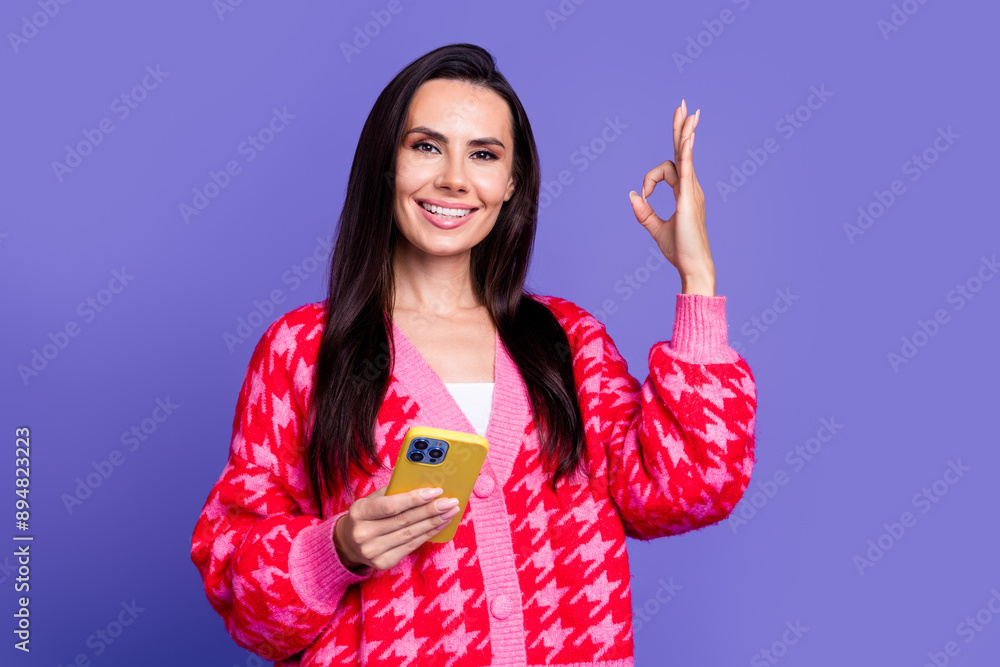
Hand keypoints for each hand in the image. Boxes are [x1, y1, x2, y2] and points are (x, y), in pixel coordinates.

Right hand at [333, 485, 460, 571]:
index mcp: (360, 512)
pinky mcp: (383, 563)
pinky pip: (411, 546)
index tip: (435, 491)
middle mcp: (364, 534)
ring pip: (411, 534)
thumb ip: (392, 491)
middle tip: (451, 501)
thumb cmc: (366, 515)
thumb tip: (422, 482)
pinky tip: (440, 525)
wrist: (347, 543)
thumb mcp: (371, 499)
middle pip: (405, 521)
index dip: (415, 499)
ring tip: (450, 512)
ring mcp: (373, 551)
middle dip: (431, 510)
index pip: (391, 505)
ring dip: (434, 522)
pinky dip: (428, 534)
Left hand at [628, 100, 715, 295]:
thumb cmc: (680, 250)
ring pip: (685, 156)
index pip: (667, 170)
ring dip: (684, 133)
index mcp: (685, 193)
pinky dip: (686, 153)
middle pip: (684, 151)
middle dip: (683, 128)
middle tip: (684, 106)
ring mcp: (692, 191)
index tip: (643, 198)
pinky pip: (687, 170)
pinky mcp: (688, 199)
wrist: (693, 267)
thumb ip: (643, 213)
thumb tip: (632, 196)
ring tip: (687, 110)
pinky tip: (687, 137)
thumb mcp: (656, 229)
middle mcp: (691, 188)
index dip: (649, 180)